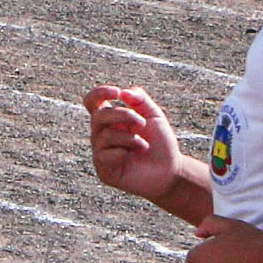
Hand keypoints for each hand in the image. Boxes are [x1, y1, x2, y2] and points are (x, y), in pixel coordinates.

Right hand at [86, 86, 183, 200]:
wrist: (169, 171)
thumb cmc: (160, 143)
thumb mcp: (154, 115)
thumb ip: (140, 99)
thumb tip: (123, 92)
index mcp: (111, 119)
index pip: (92, 102)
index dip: (99, 93)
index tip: (116, 93)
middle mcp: (101, 134)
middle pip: (98, 116)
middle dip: (123, 116)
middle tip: (142, 123)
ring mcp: (100, 152)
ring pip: (104, 136)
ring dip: (129, 138)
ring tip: (143, 145)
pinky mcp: (103, 169)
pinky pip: (104, 155)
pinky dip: (121, 153)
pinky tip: (131, 158)